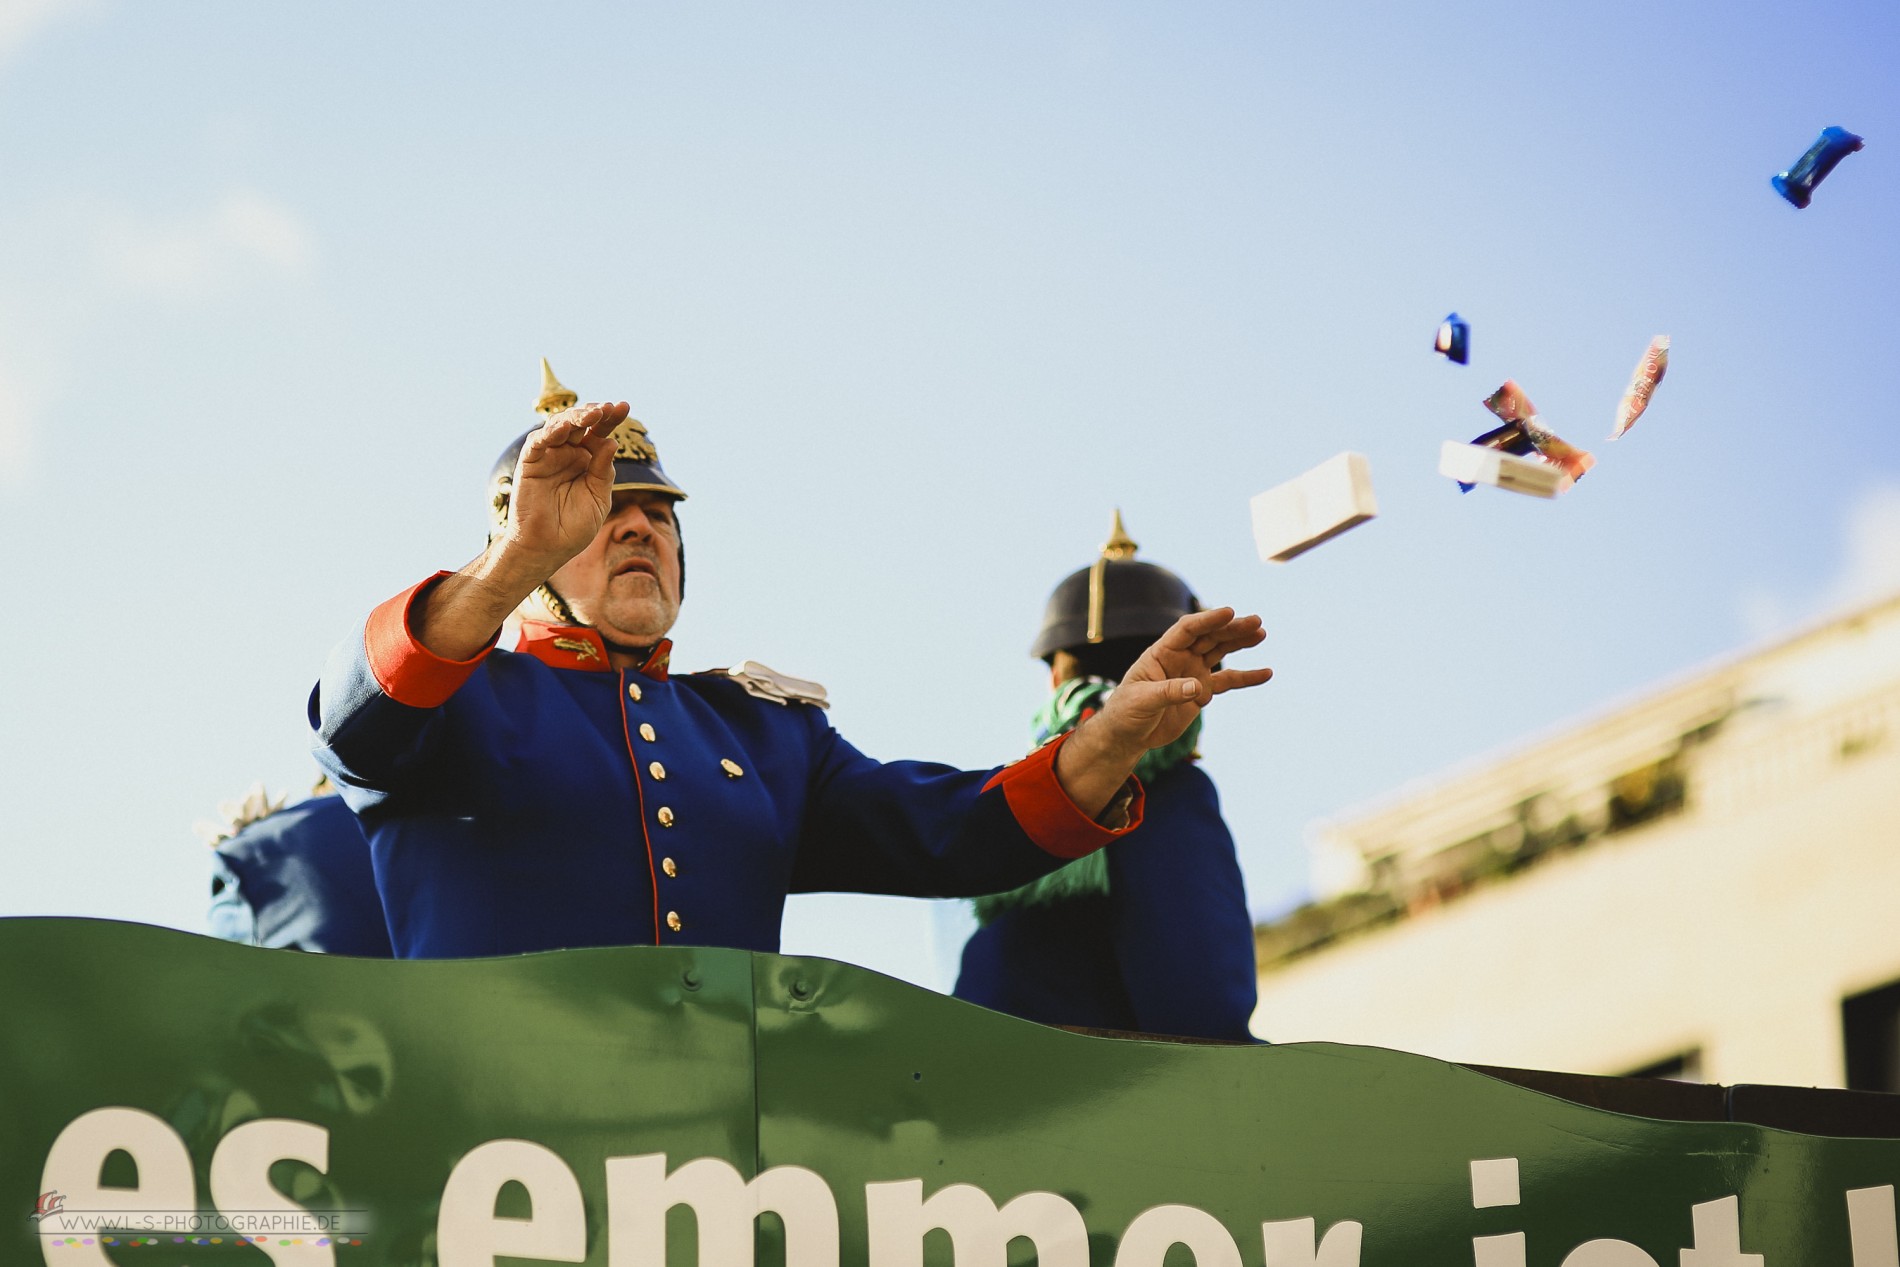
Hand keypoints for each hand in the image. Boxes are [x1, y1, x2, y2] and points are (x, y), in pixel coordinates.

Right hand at [497, 401, 628, 573]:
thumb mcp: (598, 498)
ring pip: (560, 425)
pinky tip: (565, 428)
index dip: (611, 418)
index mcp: (587, 460)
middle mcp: (568, 453)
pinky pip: (539, 442)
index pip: (600, 432)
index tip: (624, 406)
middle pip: (581, 423)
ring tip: (594, 413)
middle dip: (596, 412)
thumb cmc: (573, 527)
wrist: (548, 548)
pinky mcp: (530, 462)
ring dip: (576, 416)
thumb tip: (611, 441)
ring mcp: (549, 456)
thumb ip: (603, 471)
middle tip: (610, 408)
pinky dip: (550, 432)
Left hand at [1053, 608, 1271, 817]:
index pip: (1187, 630)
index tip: (1229, 612)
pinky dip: (1246, 677)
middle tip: (1256, 621)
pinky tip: (1266, 673)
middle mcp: (1180, 658)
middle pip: (1209, 637)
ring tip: (1261, 633)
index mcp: (1162, 653)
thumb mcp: (1142, 701)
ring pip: (1220, 652)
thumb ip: (1168, 692)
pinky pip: (1227, 681)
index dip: (1207, 620)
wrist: (1128, 734)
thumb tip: (1198, 687)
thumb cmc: (1126, 713)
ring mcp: (1192, 673)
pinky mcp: (1202, 692)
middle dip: (1232, 628)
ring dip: (1240, 643)